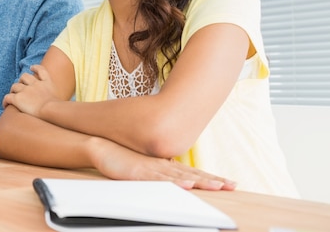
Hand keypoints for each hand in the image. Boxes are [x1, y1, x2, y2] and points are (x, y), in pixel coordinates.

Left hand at [2, 65, 58, 116]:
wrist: (51, 110)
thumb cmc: (58, 109)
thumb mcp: (62, 101)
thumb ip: (59, 101)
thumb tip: (61, 108)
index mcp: (47, 83)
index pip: (41, 70)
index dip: (35, 68)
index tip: (32, 68)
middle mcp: (35, 84)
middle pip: (25, 77)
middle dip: (21, 80)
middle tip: (20, 87)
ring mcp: (26, 90)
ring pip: (15, 86)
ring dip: (13, 90)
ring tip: (13, 95)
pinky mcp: (18, 98)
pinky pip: (8, 97)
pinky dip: (6, 101)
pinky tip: (5, 105)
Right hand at [89, 137, 235, 190]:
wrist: (103, 148)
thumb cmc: (124, 158)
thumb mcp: (147, 168)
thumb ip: (162, 172)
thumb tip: (177, 177)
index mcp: (166, 166)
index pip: (194, 173)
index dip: (212, 178)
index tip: (230, 183)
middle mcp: (163, 166)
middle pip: (193, 175)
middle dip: (213, 181)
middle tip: (233, 185)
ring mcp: (153, 169)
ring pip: (181, 177)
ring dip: (200, 182)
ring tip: (218, 186)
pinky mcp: (140, 174)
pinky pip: (160, 180)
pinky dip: (174, 183)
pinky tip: (186, 185)